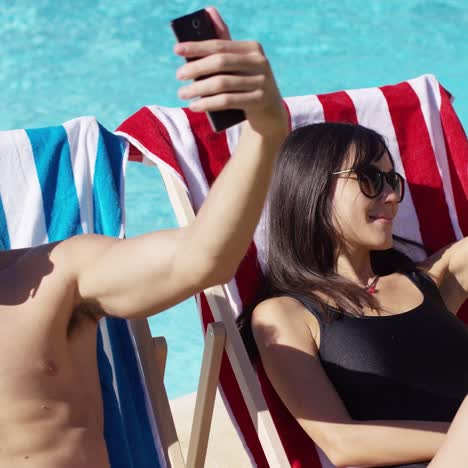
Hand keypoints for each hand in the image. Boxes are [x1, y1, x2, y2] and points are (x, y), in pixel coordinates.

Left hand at [174, 7, 287, 136]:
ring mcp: (261, 82)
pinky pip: (227, 101)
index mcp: (253, 48)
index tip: (176, 49)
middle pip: (220, 62)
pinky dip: (208, 103)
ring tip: (182, 93)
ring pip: (222, 83)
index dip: (197, 46)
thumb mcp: (239, 64)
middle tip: (178, 75)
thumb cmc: (248, 84)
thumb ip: (225, 44)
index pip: (220, 45)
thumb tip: (209, 11)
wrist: (270, 113)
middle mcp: (259, 62)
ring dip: (198, 89)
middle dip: (196, 68)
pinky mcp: (258, 101)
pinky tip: (194, 106)